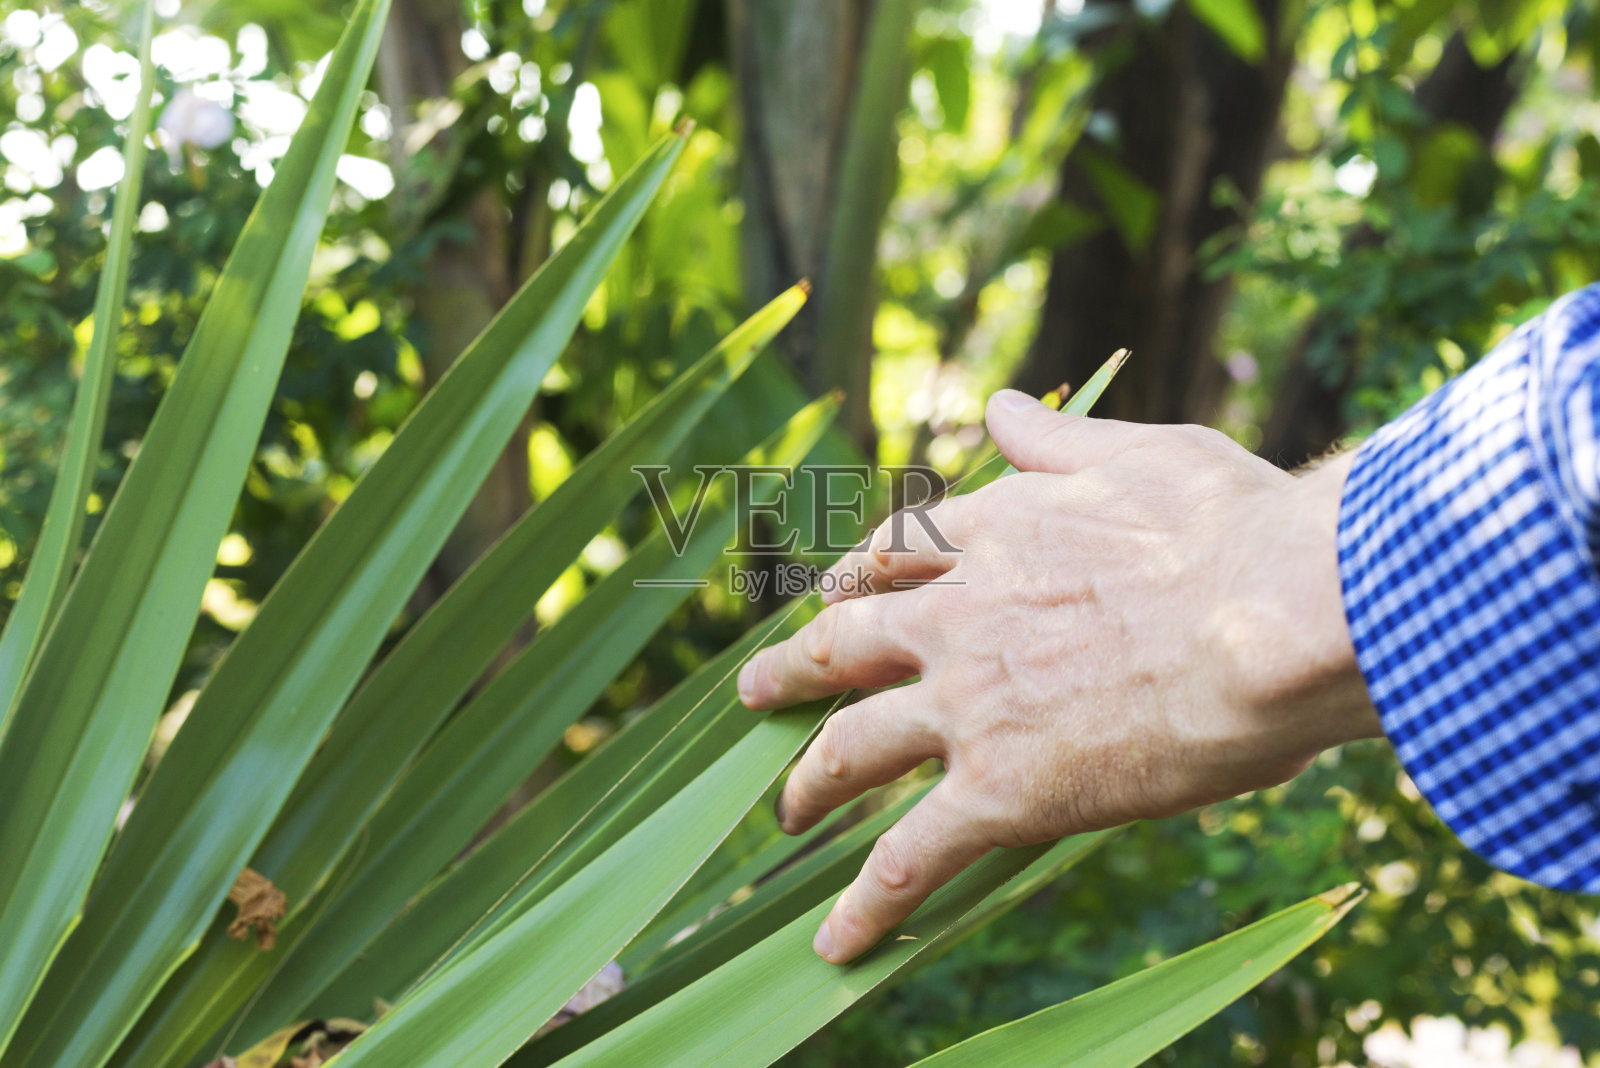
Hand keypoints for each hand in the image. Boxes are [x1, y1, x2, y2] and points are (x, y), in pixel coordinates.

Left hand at [737, 390, 1380, 963]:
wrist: (1274, 611)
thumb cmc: (1232, 526)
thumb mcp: (1137, 450)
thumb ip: (1054, 439)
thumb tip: (1002, 406)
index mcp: (991, 536)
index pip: (890, 560)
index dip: (850, 583)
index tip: (829, 599)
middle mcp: (957, 618)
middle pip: (840, 647)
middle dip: (789, 675)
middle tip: (753, 697)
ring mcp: (967, 705)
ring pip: (850, 750)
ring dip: (807, 785)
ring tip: (782, 814)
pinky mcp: (999, 790)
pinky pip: (911, 859)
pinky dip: (866, 906)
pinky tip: (834, 948)